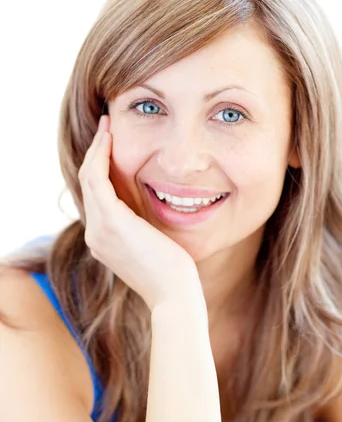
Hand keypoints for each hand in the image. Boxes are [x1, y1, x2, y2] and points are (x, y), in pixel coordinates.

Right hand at [78, 115, 202, 312]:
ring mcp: (99, 229)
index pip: (96, 197)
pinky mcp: (111, 222)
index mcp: (104, 240)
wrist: (174, 294)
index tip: (110, 145)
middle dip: (96, 153)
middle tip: (106, 127)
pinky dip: (101, 156)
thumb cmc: (173, 273)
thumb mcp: (154, 245)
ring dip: (97, 149)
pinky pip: (97, 179)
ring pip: (89, 177)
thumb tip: (152, 209)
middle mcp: (95, 234)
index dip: (100, 168)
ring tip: (107, 127)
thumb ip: (144, 227)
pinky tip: (110, 139)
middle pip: (88, 184)